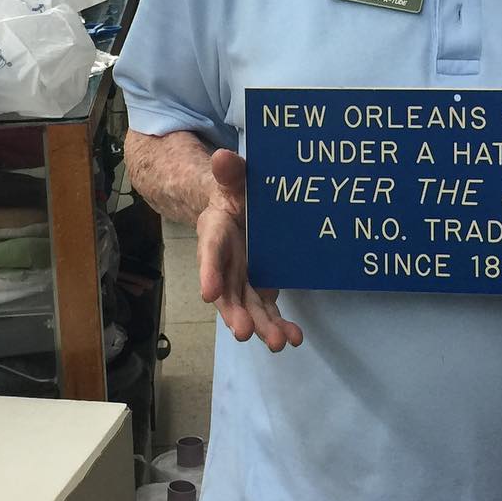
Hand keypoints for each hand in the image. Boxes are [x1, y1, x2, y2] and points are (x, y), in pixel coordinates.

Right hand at [196, 148, 302, 351]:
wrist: (238, 207)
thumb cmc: (234, 191)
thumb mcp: (232, 178)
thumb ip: (228, 171)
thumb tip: (222, 157)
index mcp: (214, 233)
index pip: (209, 253)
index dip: (208, 273)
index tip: (207, 293)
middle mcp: (224, 263)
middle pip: (226, 293)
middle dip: (234, 314)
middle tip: (243, 332)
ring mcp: (242, 279)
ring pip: (248, 308)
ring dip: (261, 327)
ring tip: (277, 343)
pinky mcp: (260, 288)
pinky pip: (268, 311)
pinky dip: (280, 326)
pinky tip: (294, 338)